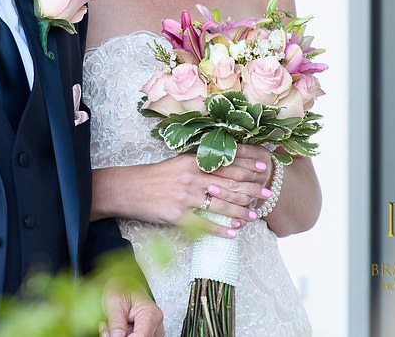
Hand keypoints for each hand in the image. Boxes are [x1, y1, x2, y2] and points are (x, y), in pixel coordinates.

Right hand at [91, 146, 274, 238]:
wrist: (129, 189)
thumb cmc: (155, 176)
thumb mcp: (178, 163)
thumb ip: (200, 165)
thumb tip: (224, 169)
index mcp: (193, 161)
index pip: (226, 161)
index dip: (247, 163)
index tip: (263, 165)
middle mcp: (192, 177)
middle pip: (229, 184)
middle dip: (251, 189)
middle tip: (266, 194)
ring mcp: (186, 197)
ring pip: (221, 205)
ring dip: (241, 212)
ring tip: (254, 216)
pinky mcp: (178, 216)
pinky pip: (205, 224)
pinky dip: (221, 229)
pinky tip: (233, 232)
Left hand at [100, 281, 163, 336]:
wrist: (124, 286)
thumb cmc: (122, 289)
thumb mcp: (115, 301)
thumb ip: (116, 322)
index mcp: (151, 315)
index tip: (112, 335)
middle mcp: (156, 326)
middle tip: (107, 328)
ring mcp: (153, 332)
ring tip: (110, 326)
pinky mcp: (147, 335)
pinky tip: (115, 329)